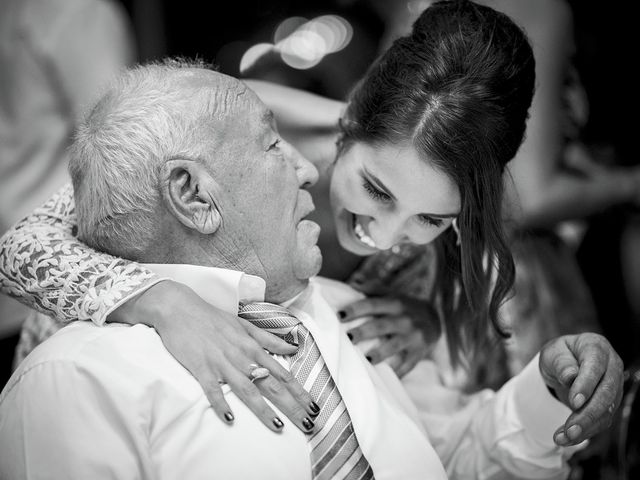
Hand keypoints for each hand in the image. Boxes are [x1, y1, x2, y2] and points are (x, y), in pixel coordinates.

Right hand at [110, 280, 319, 433]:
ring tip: (278, 426)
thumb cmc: (213, 317)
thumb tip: (292, 347)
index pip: (283, 373)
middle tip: (308, 424)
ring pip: (247, 389)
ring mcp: (221, 363)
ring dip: (263, 409)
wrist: (180, 308)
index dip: (299, 391)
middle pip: (271, 385)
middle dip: (292, 405)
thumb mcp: (245, 325)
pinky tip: (229, 419)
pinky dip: (220, 403)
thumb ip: (269, 338)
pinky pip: (212, 389)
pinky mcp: (201, 367)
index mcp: (253, 347)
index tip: (314, 407)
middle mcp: (242, 356)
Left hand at [338, 296, 440, 377]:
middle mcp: (405, 319)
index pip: (373, 305)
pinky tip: (382, 376)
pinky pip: (406, 365)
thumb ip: (373, 289)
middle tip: (349, 337)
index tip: (340, 315)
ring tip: (366, 358)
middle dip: (364, 331)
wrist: (435, 321)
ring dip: (380, 353)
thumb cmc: (405, 307)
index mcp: (395, 303)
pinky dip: (395, 372)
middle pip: (381, 325)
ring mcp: (413, 337)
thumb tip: (352, 283)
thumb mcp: (393, 295)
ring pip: (394, 345)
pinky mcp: (418, 353)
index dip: (356, 309)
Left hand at [539, 333, 623, 445]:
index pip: (595, 366)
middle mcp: (611, 367)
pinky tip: (567, 438)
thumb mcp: (553, 353)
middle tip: (569, 429)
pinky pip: (601, 421)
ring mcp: (614, 386)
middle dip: (587, 414)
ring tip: (562, 438)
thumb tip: (571, 377)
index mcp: (596, 347)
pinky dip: (585, 431)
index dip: (586, 384)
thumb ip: (561, 363)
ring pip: (606, 411)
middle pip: (606, 393)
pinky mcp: (610, 404)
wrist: (565, 364)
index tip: (575, 402)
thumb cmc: (559, 354)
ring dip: (585, 427)